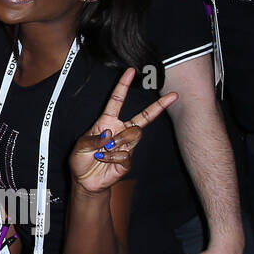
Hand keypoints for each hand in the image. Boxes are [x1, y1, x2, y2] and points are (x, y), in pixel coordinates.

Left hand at [69, 68, 177, 193]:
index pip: (117, 101)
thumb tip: (109, 133)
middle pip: (143, 117)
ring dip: (118, 141)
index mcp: (107, 121)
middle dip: (158, 106)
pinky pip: (126, 154)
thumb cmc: (81, 160)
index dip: (123, 86)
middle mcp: (120, 131)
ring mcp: (126, 145)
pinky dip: (112, 157)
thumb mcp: (80, 146)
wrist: (85, 181)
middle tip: (173, 96)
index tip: (130, 71)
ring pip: (135, 134)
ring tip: (105, 150)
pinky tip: (105, 160)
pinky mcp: (128, 160)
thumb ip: (93, 138)